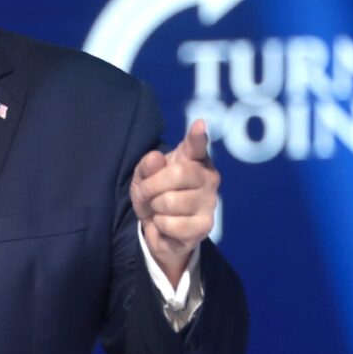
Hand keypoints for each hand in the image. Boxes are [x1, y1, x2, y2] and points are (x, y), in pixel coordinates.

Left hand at [130, 119, 217, 286]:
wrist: (158, 229)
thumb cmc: (155, 194)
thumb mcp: (143, 177)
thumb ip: (147, 166)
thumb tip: (156, 158)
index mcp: (194, 160)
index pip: (197, 146)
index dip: (197, 136)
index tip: (199, 125)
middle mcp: (208, 178)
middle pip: (177, 174)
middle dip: (151, 186)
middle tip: (148, 194)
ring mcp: (209, 203)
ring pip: (170, 201)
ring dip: (155, 208)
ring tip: (159, 210)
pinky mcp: (205, 226)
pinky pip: (172, 224)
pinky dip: (161, 225)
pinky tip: (167, 225)